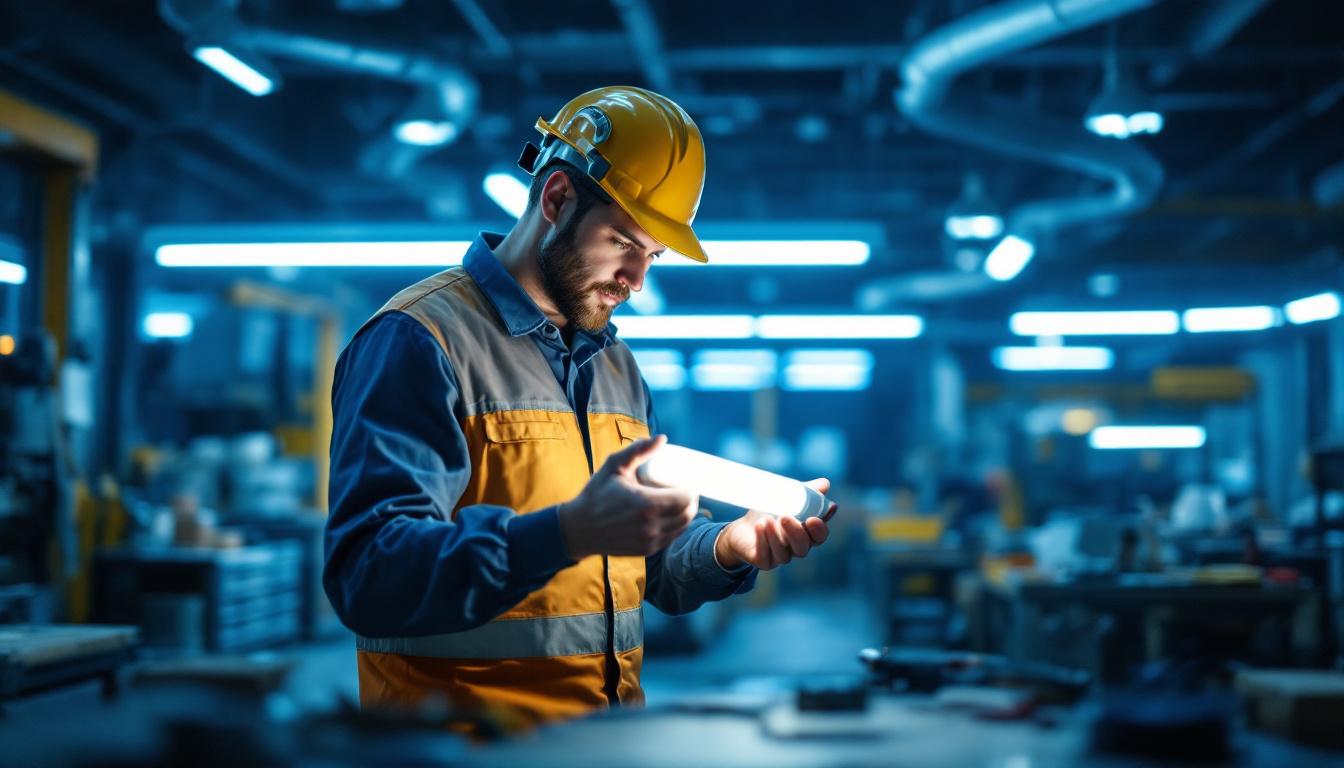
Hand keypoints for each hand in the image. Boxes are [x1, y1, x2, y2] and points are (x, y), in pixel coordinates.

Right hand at [557, 434, 697, 558]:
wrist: (579, 529)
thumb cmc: (596, 495)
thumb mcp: (614, 466)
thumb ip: (638, 450)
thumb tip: (662, 438)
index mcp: (645, 504)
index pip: (685, 498)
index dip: (691, 489)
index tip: (686, 481)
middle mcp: (650, 526)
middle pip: (687, 514)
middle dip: (691, 502)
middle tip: (685, 490)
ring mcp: (649, 541)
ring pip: (681, 528)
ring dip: (685, 515)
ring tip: (680, 502)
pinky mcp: (646, 550)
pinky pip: (670, 538)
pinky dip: (675, 527)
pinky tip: (671, 517)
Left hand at [713, 478, 831, 569]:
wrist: (742, 529)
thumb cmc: (769, 512)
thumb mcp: (787, 497)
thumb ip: (806, 492)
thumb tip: (824, 484)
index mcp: (806, 534)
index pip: (819, 536)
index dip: (819, 530)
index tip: (814, 518)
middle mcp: (795, 548)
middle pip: (803, 547)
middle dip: (795, 533)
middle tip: (785, 516)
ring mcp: (779, 557)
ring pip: (783, 554)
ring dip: (775, 536)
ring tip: (767, 519)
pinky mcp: (763, 561)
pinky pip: (764, 556)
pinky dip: (762, 541)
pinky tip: (759, 526)